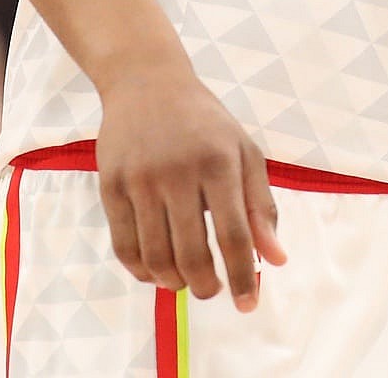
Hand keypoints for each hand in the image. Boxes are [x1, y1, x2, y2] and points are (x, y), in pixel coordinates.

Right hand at [93, 60, 288, 311]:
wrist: (146, 81)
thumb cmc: (204, 122)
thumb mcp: (243, 152)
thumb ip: (261, 206)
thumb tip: (277, 260)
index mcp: (218, 162)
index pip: (234, 234)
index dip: (242, 276)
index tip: (247, 304)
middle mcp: (177, 171)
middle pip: (191, 253)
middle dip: (205, 286)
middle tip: (210, 290)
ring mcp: (139, 179)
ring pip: (155, 256)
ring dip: (173, 282)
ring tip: (183, 282)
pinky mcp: (110, 184)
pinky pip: (123, 245)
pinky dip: (140, 270)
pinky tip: (154, 271)